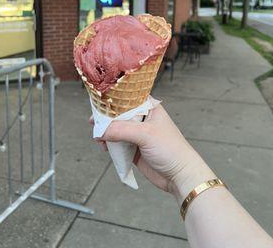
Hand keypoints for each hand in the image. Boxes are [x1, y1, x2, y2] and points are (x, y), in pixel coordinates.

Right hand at [95, 105, 215, 202]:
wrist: (179, 176)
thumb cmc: (171, 149)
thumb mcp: (145, 134)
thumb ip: (121, 130)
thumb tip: (100, 131)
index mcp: (149, 108)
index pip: (128, 97)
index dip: (113, 99)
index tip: (98, 101)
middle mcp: (143, 119)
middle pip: (119, 114)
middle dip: (106, 118)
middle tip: (93, 121)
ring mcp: (138, 134)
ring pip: (116, 129)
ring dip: (106, 132)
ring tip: (98, 137)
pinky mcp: (134, 149)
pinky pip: (117, 143)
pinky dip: (109, 144)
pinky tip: (103, 146)